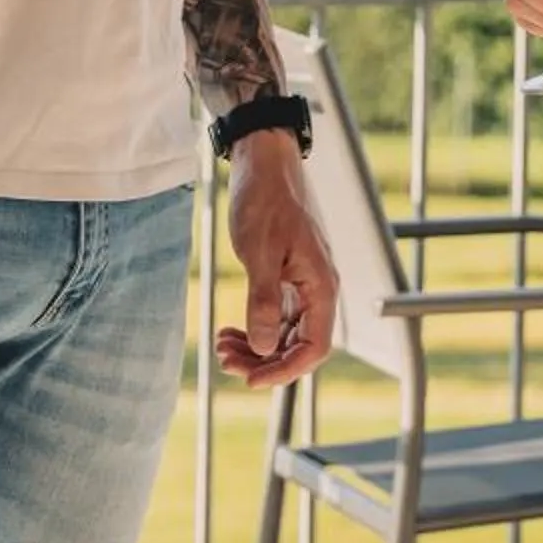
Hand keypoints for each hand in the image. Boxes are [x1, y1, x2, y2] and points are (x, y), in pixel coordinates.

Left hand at [215, 138, 336, 389]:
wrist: (263, 162)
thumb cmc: (264, 200)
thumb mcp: (259, 252)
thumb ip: (263, 301)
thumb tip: (263, 347)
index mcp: (320, 285)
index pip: (315, 347)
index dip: (285, 371)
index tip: (250, 380)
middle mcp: (317, 289)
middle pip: (298, 346)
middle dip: (263, 361)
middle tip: (224, 359)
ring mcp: (303, 284)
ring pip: (285, 334)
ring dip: (256, 347)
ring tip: (222, 346)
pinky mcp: (287, 276)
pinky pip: (276, 317)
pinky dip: (254, 328)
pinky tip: (229, 331)